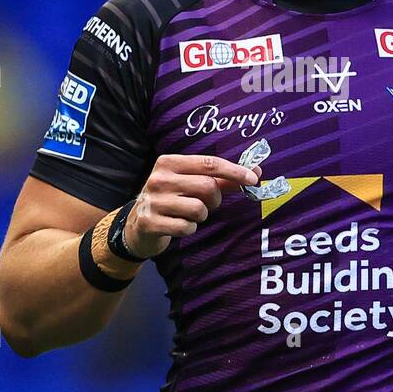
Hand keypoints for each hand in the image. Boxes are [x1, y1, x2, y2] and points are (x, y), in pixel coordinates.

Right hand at [124, 155, 261, 258]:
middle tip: (207, 204)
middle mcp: (159, 178)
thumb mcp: (190, 184)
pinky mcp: (150, 222)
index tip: (253, 179)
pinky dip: (188, 229)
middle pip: (207, 187)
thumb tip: (256, 173)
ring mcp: (153, 201)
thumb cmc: (171, 200)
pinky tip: (177, 226)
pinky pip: (186, 227)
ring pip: (198, 209)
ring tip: (188, 215)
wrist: (137, 226)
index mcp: (169, 162)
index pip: (209, 163)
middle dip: (214, 200)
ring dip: (201, 216)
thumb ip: (221, 179)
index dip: (234, 171)